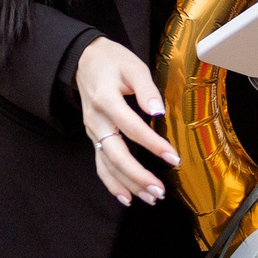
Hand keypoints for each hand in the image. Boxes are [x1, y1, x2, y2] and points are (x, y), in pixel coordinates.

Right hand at [77, 36, 180, 206]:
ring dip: (128, 184)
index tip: (173, 158)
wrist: (84, 60)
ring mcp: (92, 131)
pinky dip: (112, 183)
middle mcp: (96, 120)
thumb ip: (146, 89)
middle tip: (160, 190)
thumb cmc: (112, 61)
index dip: (152, 144)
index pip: (131, 127)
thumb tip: (158, 112)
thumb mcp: (133, 66)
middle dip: (138, 175)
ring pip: (107, 164)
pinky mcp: (94, 138)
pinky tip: (127, 197)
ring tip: (151, 198)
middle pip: (115, 154)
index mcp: (106, 100)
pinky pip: (100, 165)